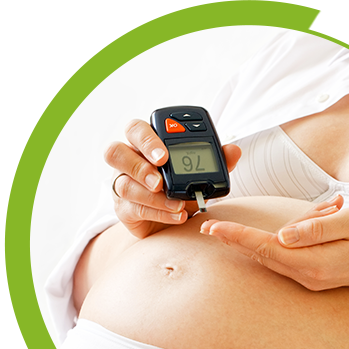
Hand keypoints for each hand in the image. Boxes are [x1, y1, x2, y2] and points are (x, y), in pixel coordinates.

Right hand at [105, 119, 241, 238]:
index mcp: (145, 145)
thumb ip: (216, 160)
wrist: (174, 218)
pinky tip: (177, 215)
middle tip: (160, 181)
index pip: (136, 130)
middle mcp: (128, 161)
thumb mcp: (201, 173)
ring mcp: (122, 185)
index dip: (146, 140)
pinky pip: (133, 208)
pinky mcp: (124, 209)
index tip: (164, 155)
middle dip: (138, 166)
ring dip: (152, 196)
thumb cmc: (182, 188)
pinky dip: (158, 213)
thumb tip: (234, 150)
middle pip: (115, 152)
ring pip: (123, 184)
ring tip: (177, 204)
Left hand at [200, 195, 348, 290]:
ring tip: (223, 231)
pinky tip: (254, 240)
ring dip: (246, 245)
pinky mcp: (313, 276)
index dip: (238, 237)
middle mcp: (308, 275)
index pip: (266, 247)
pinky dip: (264, 249)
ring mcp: (310, 279)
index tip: (213, 228)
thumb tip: (283, 235)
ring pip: (270, 259)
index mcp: (315, 262)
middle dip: (233, 241)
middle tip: (207, 227)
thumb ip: (316, 228)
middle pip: (262, 256)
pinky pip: (282, 262)